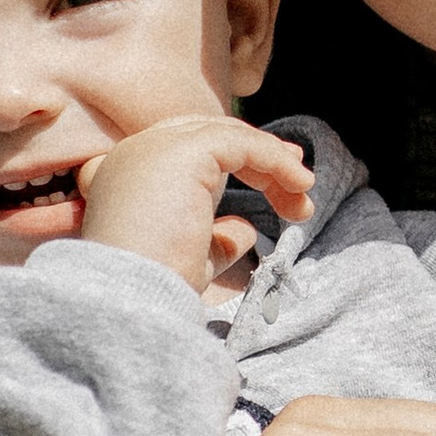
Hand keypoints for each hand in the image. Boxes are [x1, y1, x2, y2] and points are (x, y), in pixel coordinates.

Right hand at [76, 115, 315, 292]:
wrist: (135, 300)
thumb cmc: (158, 289)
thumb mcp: (192, 258)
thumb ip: (217, 238)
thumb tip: (246, 229)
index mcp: (131, 175)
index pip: (191, 152)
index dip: (238, 162)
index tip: (279, 186)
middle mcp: (138, 152)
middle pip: (210, 136)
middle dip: (259, 152)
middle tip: (299, 178)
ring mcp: (157, 147)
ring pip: (228, 136)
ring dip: (273, 161)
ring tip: (304, 193)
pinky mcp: (182, 151)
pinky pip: (241, 142)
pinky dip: (274, 159)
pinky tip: (298, 184)